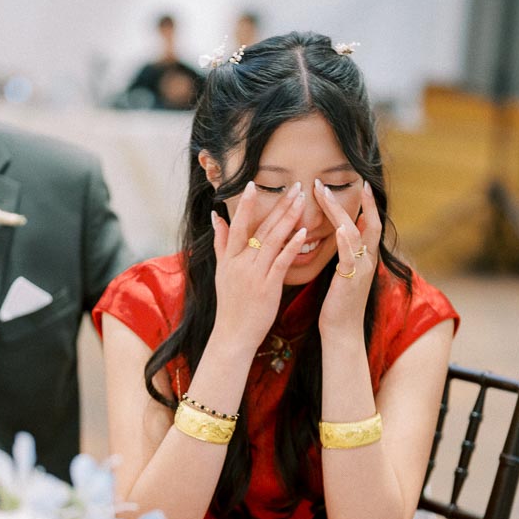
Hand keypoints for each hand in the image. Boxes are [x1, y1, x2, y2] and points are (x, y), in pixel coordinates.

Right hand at [210, 182, 306, 351]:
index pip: (237, 224)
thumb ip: (220, 244)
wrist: (233, 334)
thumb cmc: (230, 304)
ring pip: (272, 240)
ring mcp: (254, 274)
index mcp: (229, 258)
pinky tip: (302, 232)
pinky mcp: (268, 286)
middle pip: (260, 227)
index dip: (246, 204)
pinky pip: (281, 261)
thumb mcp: (221, 272)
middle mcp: (240, 262)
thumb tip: (215, 217)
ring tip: (301, 200)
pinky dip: (291, 246)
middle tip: (294, 186)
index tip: (254, 183)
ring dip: (287, 218)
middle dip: (278, 205)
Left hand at [315, 178, 382, 339]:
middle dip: (357, 200)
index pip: (371, 223)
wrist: (342, 331)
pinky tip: (339, 228)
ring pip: (354, 233)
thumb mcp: (346, 273)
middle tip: (338, 181)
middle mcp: (368, 259)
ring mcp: (361, 268)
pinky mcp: (351, 279)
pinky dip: (345, 240)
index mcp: (366, 257)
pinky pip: (350, 255)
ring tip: (324, 193)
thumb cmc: (338, 304)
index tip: (361, 183)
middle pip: (368, 222)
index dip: (368, 204)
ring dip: (339, 211)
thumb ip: (348, 252)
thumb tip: (348, 231)